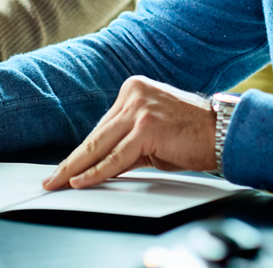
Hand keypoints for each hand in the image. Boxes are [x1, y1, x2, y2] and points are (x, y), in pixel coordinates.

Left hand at [43, 76, 216, 190]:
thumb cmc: (191, 134)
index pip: (102, 126)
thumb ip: (126, 142)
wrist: (221, 132)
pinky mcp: (146, 127)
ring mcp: (139, 109)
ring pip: (100, 145)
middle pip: (96, 134)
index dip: (83, 151)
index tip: (65, 166)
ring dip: (76, 168)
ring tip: (59, 182)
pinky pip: (116, 156)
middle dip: (72, 161)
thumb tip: (100, 163)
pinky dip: (97, 171)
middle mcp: (133, 94)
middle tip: (51, 178)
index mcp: (133, 89)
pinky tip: (82, 180)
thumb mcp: (152, 134)